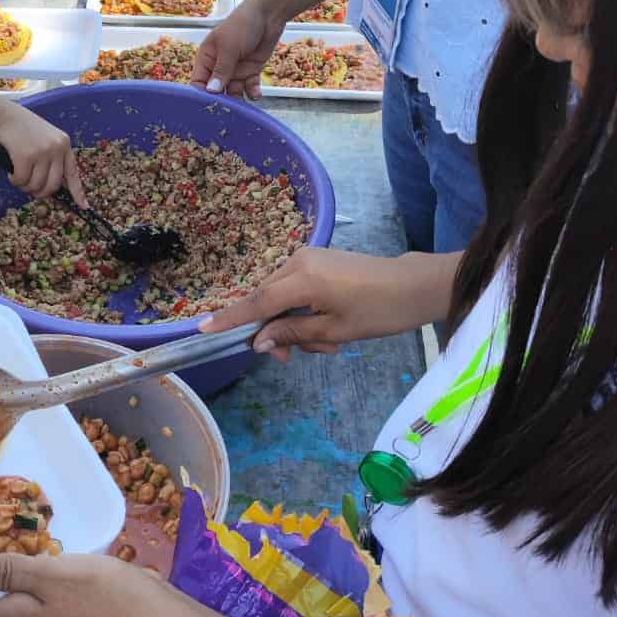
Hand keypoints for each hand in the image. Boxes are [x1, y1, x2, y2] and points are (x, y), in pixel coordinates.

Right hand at [0, 104, 85, 206]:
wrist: (2, 115)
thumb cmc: (20, 128)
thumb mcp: (44, 138)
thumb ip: (51, 157)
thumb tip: (50, 185)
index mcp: (63, 144)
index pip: (73, 173)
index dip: (77, 192)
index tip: (83, 206)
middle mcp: (56, 148)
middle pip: (53, 185)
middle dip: (40, 192)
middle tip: (29, 188)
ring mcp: (42, 152)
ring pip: (36, 185)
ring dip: (24, 186)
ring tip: (18, 175)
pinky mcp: (26, 156)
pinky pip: (21, 181)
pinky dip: (14, 180)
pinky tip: (10, 171)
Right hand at [191, 0, 287, 100]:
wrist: (268, 15)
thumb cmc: (242, 24)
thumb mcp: (229, 47)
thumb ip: (221, 70)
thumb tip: (211, 91)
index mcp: (207, 58)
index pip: (198, 82)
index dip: (201, 96)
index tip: (207, 108)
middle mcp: (219, 66)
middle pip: (216, 91)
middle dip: (221, 101)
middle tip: (227, 113)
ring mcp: (236, 69)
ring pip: (233, 92)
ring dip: (238, 99)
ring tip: (243, 107)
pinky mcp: (251, 71)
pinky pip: (249, 87)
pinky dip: (252, 92)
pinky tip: (256, 94)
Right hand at [199, 247, 448, 358]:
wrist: (414, 285)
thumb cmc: (379, 311)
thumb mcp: (336, 330)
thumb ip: (292, 334)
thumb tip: (257, 341)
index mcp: (303, 279)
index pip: (257, 302)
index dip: (230, 318)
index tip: (202, 329)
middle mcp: (299, 261)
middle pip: (265, 299)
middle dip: (271, 331)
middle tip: (287, 358)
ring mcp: (308, 258)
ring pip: (280, 297)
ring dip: (292, 324)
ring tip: (326, 343)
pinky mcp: (317, 260)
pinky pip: (294, 288)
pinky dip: (302, 310)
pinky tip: (326, 327)